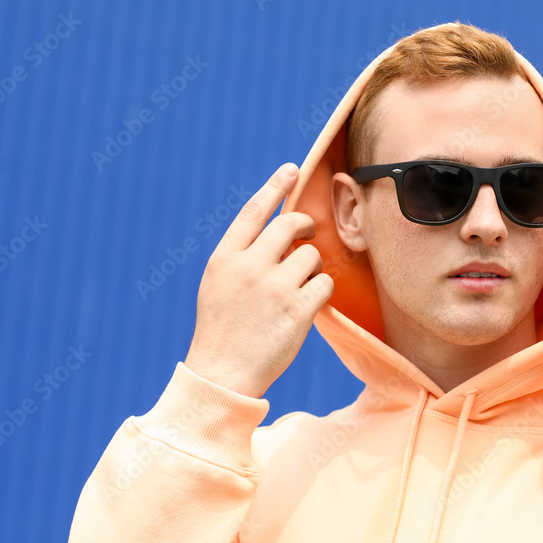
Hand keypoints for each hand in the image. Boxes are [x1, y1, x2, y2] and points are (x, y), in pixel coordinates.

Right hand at [184, 163, 333, 397]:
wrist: (222, 374)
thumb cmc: (222, 330)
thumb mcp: (218, 286)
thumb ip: (242, 257)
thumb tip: (279, 233)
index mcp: (225, 259)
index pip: (253, 212)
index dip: (275, 186)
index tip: (292, 169)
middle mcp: (248, 267)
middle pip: (289, 225)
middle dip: (305, 225)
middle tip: (308, 235)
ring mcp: (273, 287)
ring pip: (312, 255)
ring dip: (314, 266)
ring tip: (302, 285)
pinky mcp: (297, 309)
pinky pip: (325, 283)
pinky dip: (322, 291)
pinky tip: (310, 305)